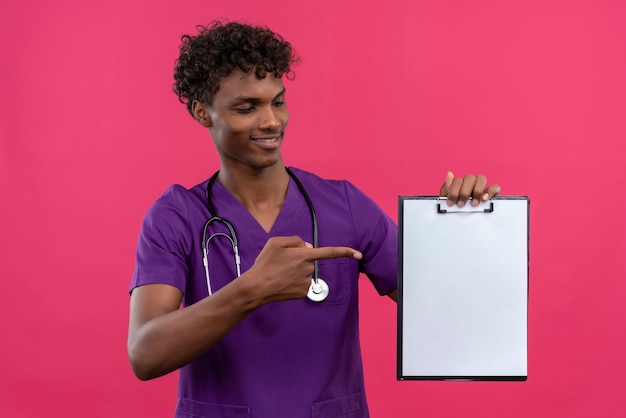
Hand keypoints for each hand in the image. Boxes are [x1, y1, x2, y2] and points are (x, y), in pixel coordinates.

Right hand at [245, 236, 361, 302]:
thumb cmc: (265, 263)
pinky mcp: (303, 293)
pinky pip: (302, 283)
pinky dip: (294, 282)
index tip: (359, 254)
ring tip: (279, 273)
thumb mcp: (276, 242)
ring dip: (295, 271)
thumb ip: (295, 240)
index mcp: (304, 255)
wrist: (257, 288)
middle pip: (310, 260)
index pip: (330, 252)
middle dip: (300, 259)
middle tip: (281, 263)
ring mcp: (307, 282)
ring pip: (305, 272)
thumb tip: (309, 247)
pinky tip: (282, 282)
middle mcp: (309, 269)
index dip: (346, 252)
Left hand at [440, 171, 500, 207]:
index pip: (458, 180)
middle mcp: (471, 182)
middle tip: (461, 205)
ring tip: (473, 204)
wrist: (462, 221)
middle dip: (464, 192)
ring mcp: (482, 186)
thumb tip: (449, 174)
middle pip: (470, 178)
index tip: (450, 203)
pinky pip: (495, 187)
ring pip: (482, 178)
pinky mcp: (492, 193)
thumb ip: (447, 188)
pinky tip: (484, 199)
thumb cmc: (455, 208)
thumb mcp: (448, 200)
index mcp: (460, 183)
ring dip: (477, 191)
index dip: (453, 191)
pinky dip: (490, 191)